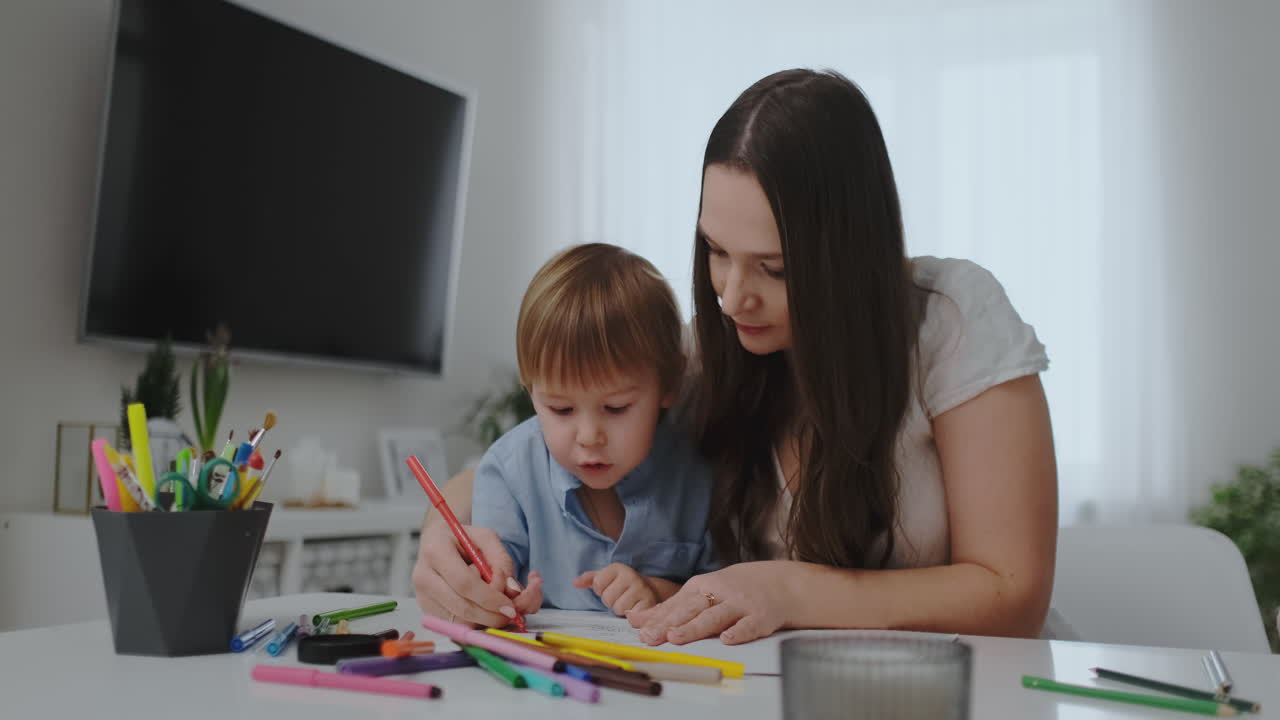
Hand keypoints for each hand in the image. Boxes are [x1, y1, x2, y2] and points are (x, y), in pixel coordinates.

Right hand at [412, 520, 536, 626]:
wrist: (437, 542)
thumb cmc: (463, 539)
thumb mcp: (486, 537)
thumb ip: (502, 559)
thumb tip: (513, 590)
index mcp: (436, 552)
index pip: (464, 583)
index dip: (490, 598)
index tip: (511, 607)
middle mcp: (424, 577)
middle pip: (462, 608)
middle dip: (492, 615)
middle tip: (513, 613)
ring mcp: (423, 597)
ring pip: (460, 622)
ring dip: (486, 620)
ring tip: (499, 605)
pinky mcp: (428, 611)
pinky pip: (456, 626)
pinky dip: (477, 623)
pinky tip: (486, 609)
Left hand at [573, 563, 659, 616]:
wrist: (650, 590)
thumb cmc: (624, 586)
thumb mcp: (607, 578)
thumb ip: (590, 579)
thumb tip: (574, 583)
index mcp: (618, 568)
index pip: (597, 584)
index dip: (601, 591)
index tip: (611, 589)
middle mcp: (630, 575)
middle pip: (607, 598)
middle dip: (611, 601)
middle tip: (620, 597)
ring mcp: (641, 589)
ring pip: (618, 608)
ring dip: (621, 610)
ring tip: (628, 603)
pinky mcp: (648, 603)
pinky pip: (630, 616)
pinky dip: (630, 617)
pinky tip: (635, 609)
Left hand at [628, 561, 796, 645]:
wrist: (782, 584)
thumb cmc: (738, 589)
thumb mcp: (705, 591)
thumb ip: (673, 607)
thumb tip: (637, 620)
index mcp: (704, 586)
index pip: (677, 603)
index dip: (657, 617)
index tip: (639, 629)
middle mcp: (720, 593)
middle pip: (691, 609)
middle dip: (669, 623)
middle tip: (650, 636)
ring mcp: (741, 604)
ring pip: (715, 617)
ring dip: (695, 627)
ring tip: (677, 637)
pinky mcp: (761, 617)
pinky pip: (749, 626)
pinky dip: (738, 632)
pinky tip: (727, 640)